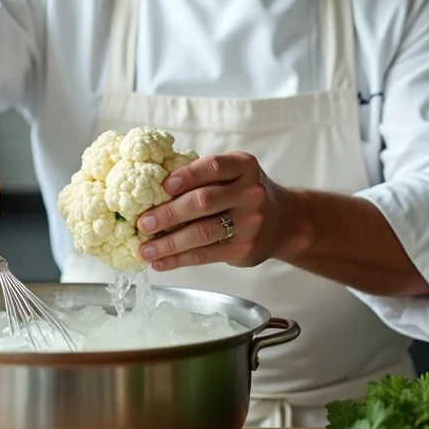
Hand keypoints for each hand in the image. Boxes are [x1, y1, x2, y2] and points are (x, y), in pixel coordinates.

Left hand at [135, 152, 295, 271]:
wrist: (285, 221)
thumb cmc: (245, 193)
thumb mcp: (235, 174)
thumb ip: (204, 177)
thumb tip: (153, 189)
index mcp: (244, 167)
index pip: (213, 167)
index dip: (187, 175)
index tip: (163, 185)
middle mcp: (250, 193)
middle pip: (203, 202)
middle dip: (168, 214)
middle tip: (143, 223)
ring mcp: (249, 223)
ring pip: (202, 233)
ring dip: (168, 243)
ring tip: (145, 249)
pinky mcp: (244, 249)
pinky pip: (205, 255)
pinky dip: (179, 259)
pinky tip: (160, 262)